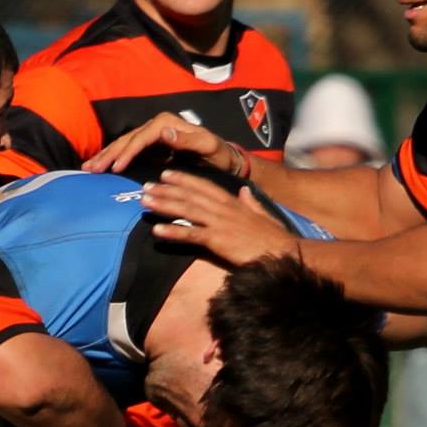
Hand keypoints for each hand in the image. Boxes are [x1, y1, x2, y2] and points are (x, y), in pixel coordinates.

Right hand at [84, 112, 237, 175]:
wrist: (223, 157)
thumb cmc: (217, 153)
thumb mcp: (208, 146)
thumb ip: (188, 139)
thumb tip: (165, 133)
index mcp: (167, 123)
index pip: (141, 137)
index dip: (127, 152)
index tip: (116, 168)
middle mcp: (157, 125)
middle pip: (127, 139)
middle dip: (108, 154)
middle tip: (91, 169)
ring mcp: (151, 135)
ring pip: (123, 144)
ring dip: (105, 156)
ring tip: (88, 169)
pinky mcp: (149, 147)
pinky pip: (127, 152)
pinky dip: (113, 159)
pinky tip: (100, 168)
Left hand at [142, 171, 294, 266]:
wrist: (282, 252)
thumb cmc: (273, 237)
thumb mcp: (262, 214)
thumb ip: (251, 202)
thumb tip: (245, 191)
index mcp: (232, 201)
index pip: (203, 185)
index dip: (183, 179)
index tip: (166, 174)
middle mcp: (223, 208)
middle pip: (190, 195)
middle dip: (166, 190)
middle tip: (145, 187)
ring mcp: (220, 223)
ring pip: (187, 210)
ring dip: (164, 205)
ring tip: (145, 202)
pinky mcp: (218, 240)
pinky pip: (191, 234)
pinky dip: (173, 232)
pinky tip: (157, 231)